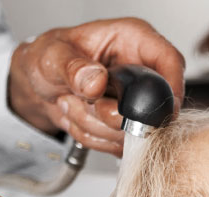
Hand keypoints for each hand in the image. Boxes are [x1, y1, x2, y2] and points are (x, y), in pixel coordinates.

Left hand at [8, 17, 185, 155]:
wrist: (37, 85)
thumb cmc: (48, 58)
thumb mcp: (53, 55)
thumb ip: (73, 67)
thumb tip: (96, 81)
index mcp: (133, 40)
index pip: (170, 61)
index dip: (171, 87)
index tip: (156, 109)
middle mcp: (140, 70)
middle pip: (154, 106)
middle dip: (115, 115)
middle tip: (89, 103)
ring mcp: (135, 101)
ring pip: (134, 132)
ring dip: (97, 126)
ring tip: (74, 104)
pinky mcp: (127, 125)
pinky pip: (119, 145)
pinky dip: (93, 138)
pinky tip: (79, 117)